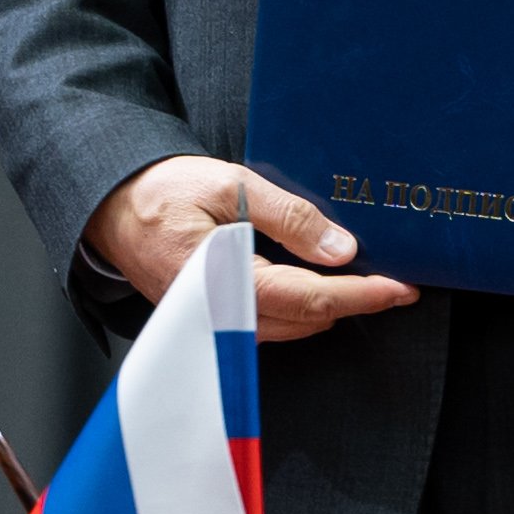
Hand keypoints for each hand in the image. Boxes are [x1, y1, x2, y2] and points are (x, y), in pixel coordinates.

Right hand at [84, 154, 419, 341]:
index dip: (363, 295)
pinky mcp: (210, 322)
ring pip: (289, 328)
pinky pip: (266, 324)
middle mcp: (218, 314)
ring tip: (364, 278)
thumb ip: (288, 218)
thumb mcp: (232, 186)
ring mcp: (212, 324)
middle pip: (306, 320)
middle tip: (393, 275)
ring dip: (327, 306)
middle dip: (352, 302)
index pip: (310, 299)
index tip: (402, 288)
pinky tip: (315, 280)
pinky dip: (298, 307)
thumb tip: (342, 250)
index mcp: (224, 279)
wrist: (111, 207)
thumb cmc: (165, 190)